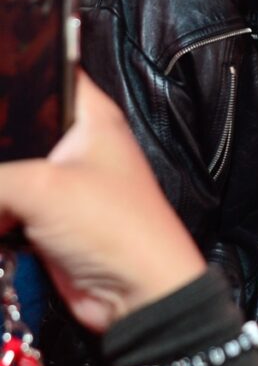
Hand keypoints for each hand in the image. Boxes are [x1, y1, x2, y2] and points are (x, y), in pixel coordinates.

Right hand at [0, 73, 204, 332]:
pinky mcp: (45, 219)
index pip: (48, 71)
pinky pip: (5, 205)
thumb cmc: (113, 226)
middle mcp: (75, 143)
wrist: (136, 295)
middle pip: (16, 125)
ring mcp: (59, 182)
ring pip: (7, 168)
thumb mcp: (41, 188)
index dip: (14, 70)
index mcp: (90, 116)